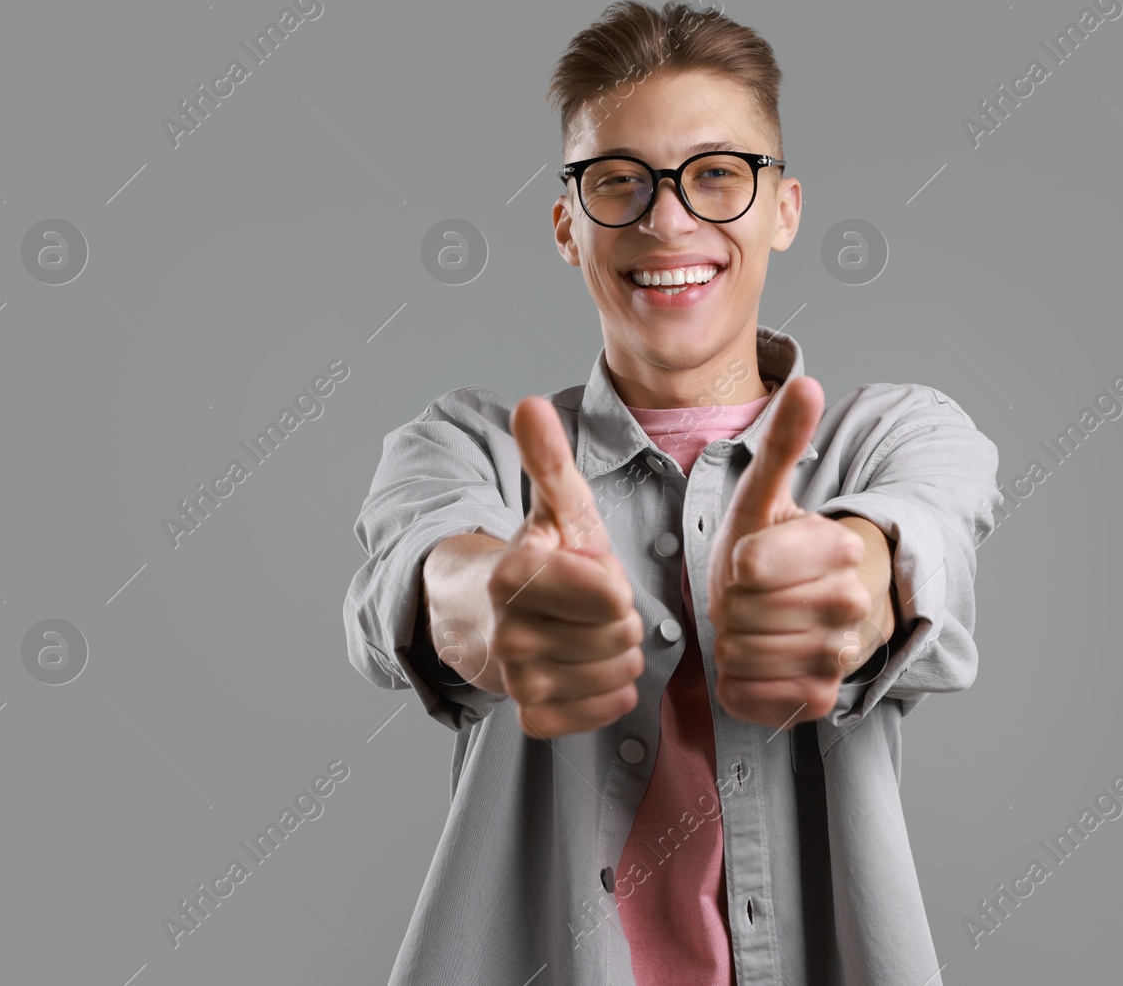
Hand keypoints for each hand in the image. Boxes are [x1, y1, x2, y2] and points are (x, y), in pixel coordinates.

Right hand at [488, 395, 643, 738]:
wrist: (499, 621)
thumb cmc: (549, 559)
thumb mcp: (558, 508)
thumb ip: (548, 460)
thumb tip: (529, 403)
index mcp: (513, 574)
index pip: (612, 595)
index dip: (614, 581)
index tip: (588, 572)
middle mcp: (507, 631)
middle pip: (622, 635)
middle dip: (621, 619)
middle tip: (590, 607)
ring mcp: (517, 680)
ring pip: (619, 673)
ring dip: (618, 654)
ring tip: (589, 634)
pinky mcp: (532, 718)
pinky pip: (604, 711)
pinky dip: (610, 692)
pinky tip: (588, 668)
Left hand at [706, 376, 879, 728]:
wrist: (808, 609)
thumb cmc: (776, 549)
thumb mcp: (767, 495)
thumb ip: (783, 443)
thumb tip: (808, 383)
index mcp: (842, 548)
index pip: (751, 568)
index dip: (734, 565)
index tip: (749, 560)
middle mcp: (853, 604)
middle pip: (741, 613)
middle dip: (729, 604)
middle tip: (746, 596)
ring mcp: (840, 656)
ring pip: (743, 655)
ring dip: (731, 641)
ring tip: (750, 625)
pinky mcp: (822, 699)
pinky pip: (751, 697)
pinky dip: (737, 683)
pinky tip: (753, 660)